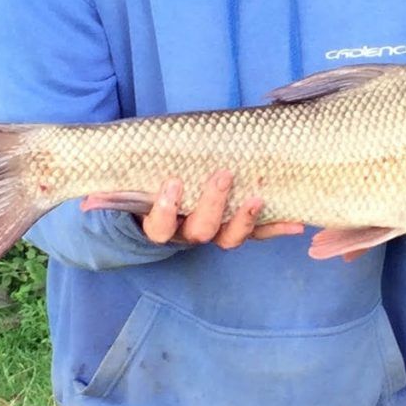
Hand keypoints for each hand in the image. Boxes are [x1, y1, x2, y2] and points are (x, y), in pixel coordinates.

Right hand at [139, 171, 304, 248]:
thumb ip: (144, 166)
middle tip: (222, 176)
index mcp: (164, 221)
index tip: (173, 184)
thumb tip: (109, 174)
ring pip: (228, 238)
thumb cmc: (165, 176)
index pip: (158, 226)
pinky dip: (277, 227)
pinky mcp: (240, 229)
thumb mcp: (153, 172)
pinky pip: (259, 234)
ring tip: (257, 198)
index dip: (165, 210)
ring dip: (245, 219)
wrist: (181, 192)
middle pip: (200, 231)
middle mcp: (189, 231)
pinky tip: (296, 223)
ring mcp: (217, 232)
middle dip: (212, 204)